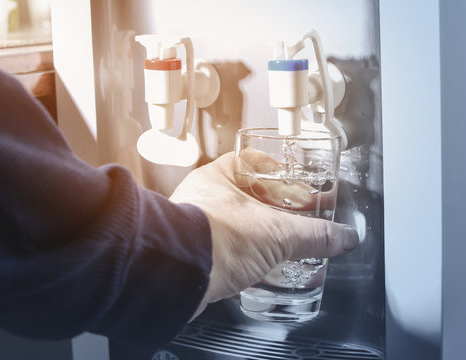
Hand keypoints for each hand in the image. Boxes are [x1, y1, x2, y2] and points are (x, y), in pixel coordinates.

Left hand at [169, 152, 358, 318]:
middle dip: (274, 208)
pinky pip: (227, 250)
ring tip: (285, 246)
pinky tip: (263, 270)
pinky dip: (247, 257)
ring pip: (236, 224)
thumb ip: (314, 235)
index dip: (275, 171)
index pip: (249, 162)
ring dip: (261, 235)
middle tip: (296, 217)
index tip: (293, 182)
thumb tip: (343, 236)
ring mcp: (196, 226)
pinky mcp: (196, 254)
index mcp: (218, 178)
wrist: (179, 277)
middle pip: (246, 196)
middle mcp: (203, 198)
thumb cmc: (214, 240)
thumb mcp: (277, 234)